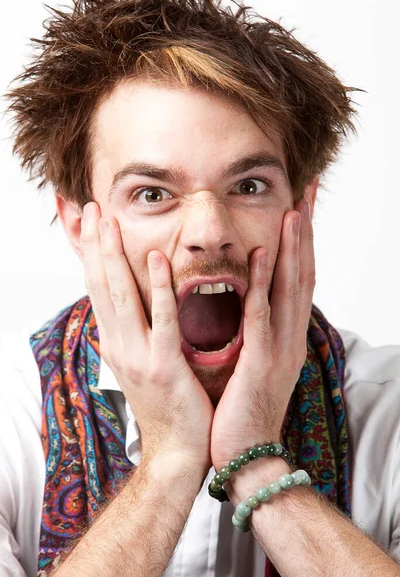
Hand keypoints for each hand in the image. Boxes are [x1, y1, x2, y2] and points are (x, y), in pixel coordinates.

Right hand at [80, 202, 213, 469]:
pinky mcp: (164, 366)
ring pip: (122, 296)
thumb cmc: (166, 404)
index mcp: (116, 341)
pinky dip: (157, 287)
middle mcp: (120, 344)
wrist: (178, 449)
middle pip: (101, 286)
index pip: (98, 288)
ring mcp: (138, 354)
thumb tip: (125, 309)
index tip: (90, 222)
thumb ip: (135, 332)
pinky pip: (161, 319)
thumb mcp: (141, 362)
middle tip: (91, 208)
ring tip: (109, 221)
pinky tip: (156, 258)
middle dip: (95, 245)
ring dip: (114, 256)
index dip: (92, 254)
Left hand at [210, 199, 314, 470]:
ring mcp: (278, 349)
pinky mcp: (260, 363)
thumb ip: (255, 331)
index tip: (299, 207)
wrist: (246, 455)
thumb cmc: (244, 407)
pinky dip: (265, 284)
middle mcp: (289, 336)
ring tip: (293, 210)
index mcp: (285, 335)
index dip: (300, 242)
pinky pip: (262, 317)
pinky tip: (265, 256)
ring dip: (292, 248)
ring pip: (289, 289)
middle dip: (305, 232)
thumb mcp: (254, 362)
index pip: (297, 279)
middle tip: (307, 192)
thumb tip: (250, 302)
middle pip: (302, 274)